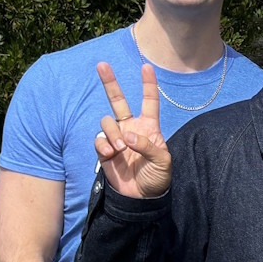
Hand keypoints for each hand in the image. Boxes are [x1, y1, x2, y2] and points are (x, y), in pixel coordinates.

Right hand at [94, 62, 172, 198]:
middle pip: (119, 101)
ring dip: (113, 133)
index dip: (148, 85)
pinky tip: (111, 155)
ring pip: (107, 122)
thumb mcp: (162, 162)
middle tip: (102, 64)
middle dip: (110, 83)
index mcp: (149, 127)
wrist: (141, 197)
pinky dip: (104, 146)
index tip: (146, 67)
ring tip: (120, 149)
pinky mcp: (104, 149)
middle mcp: (131, 128)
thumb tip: (128, 134)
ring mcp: (116, 138)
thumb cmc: (157, 177)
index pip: (149, 102)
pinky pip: (99, 139)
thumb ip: (147, 145)